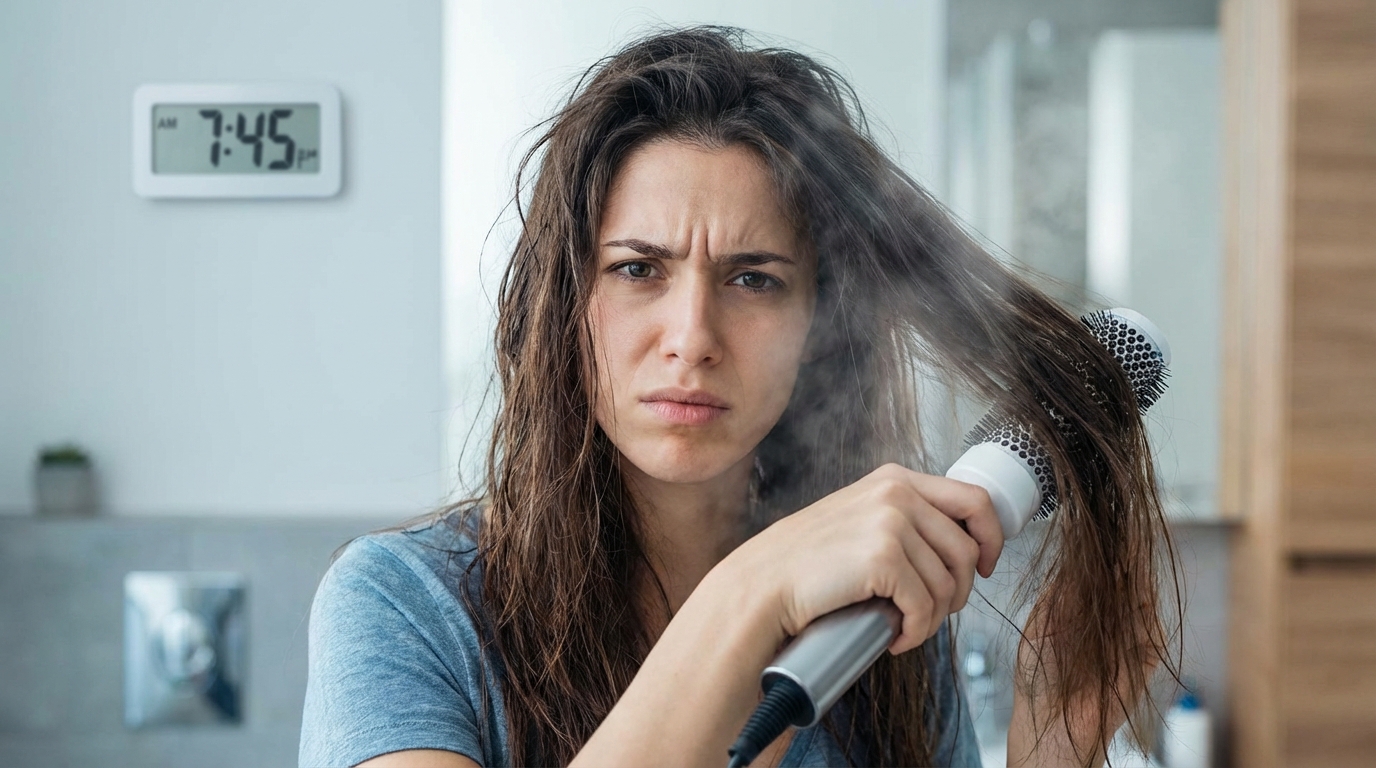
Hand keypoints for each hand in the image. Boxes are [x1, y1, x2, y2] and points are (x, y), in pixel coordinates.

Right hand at [721, 463, 1003, 654]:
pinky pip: (925, 606)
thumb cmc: (805, 565)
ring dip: (934, 617)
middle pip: (966, 549)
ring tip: (905, 627)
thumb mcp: (858, 520)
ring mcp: (891, 522)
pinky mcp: (883, 558)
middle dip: (958, 591)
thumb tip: (956, 549)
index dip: (991, 538)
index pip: (974, 500)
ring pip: (949, 583)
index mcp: (894, 479)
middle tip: (931, 613)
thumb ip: (899, 518)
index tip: (985, 567)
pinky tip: (896, 638)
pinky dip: (916, 631)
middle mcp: (897, 492)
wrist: (761, 587)